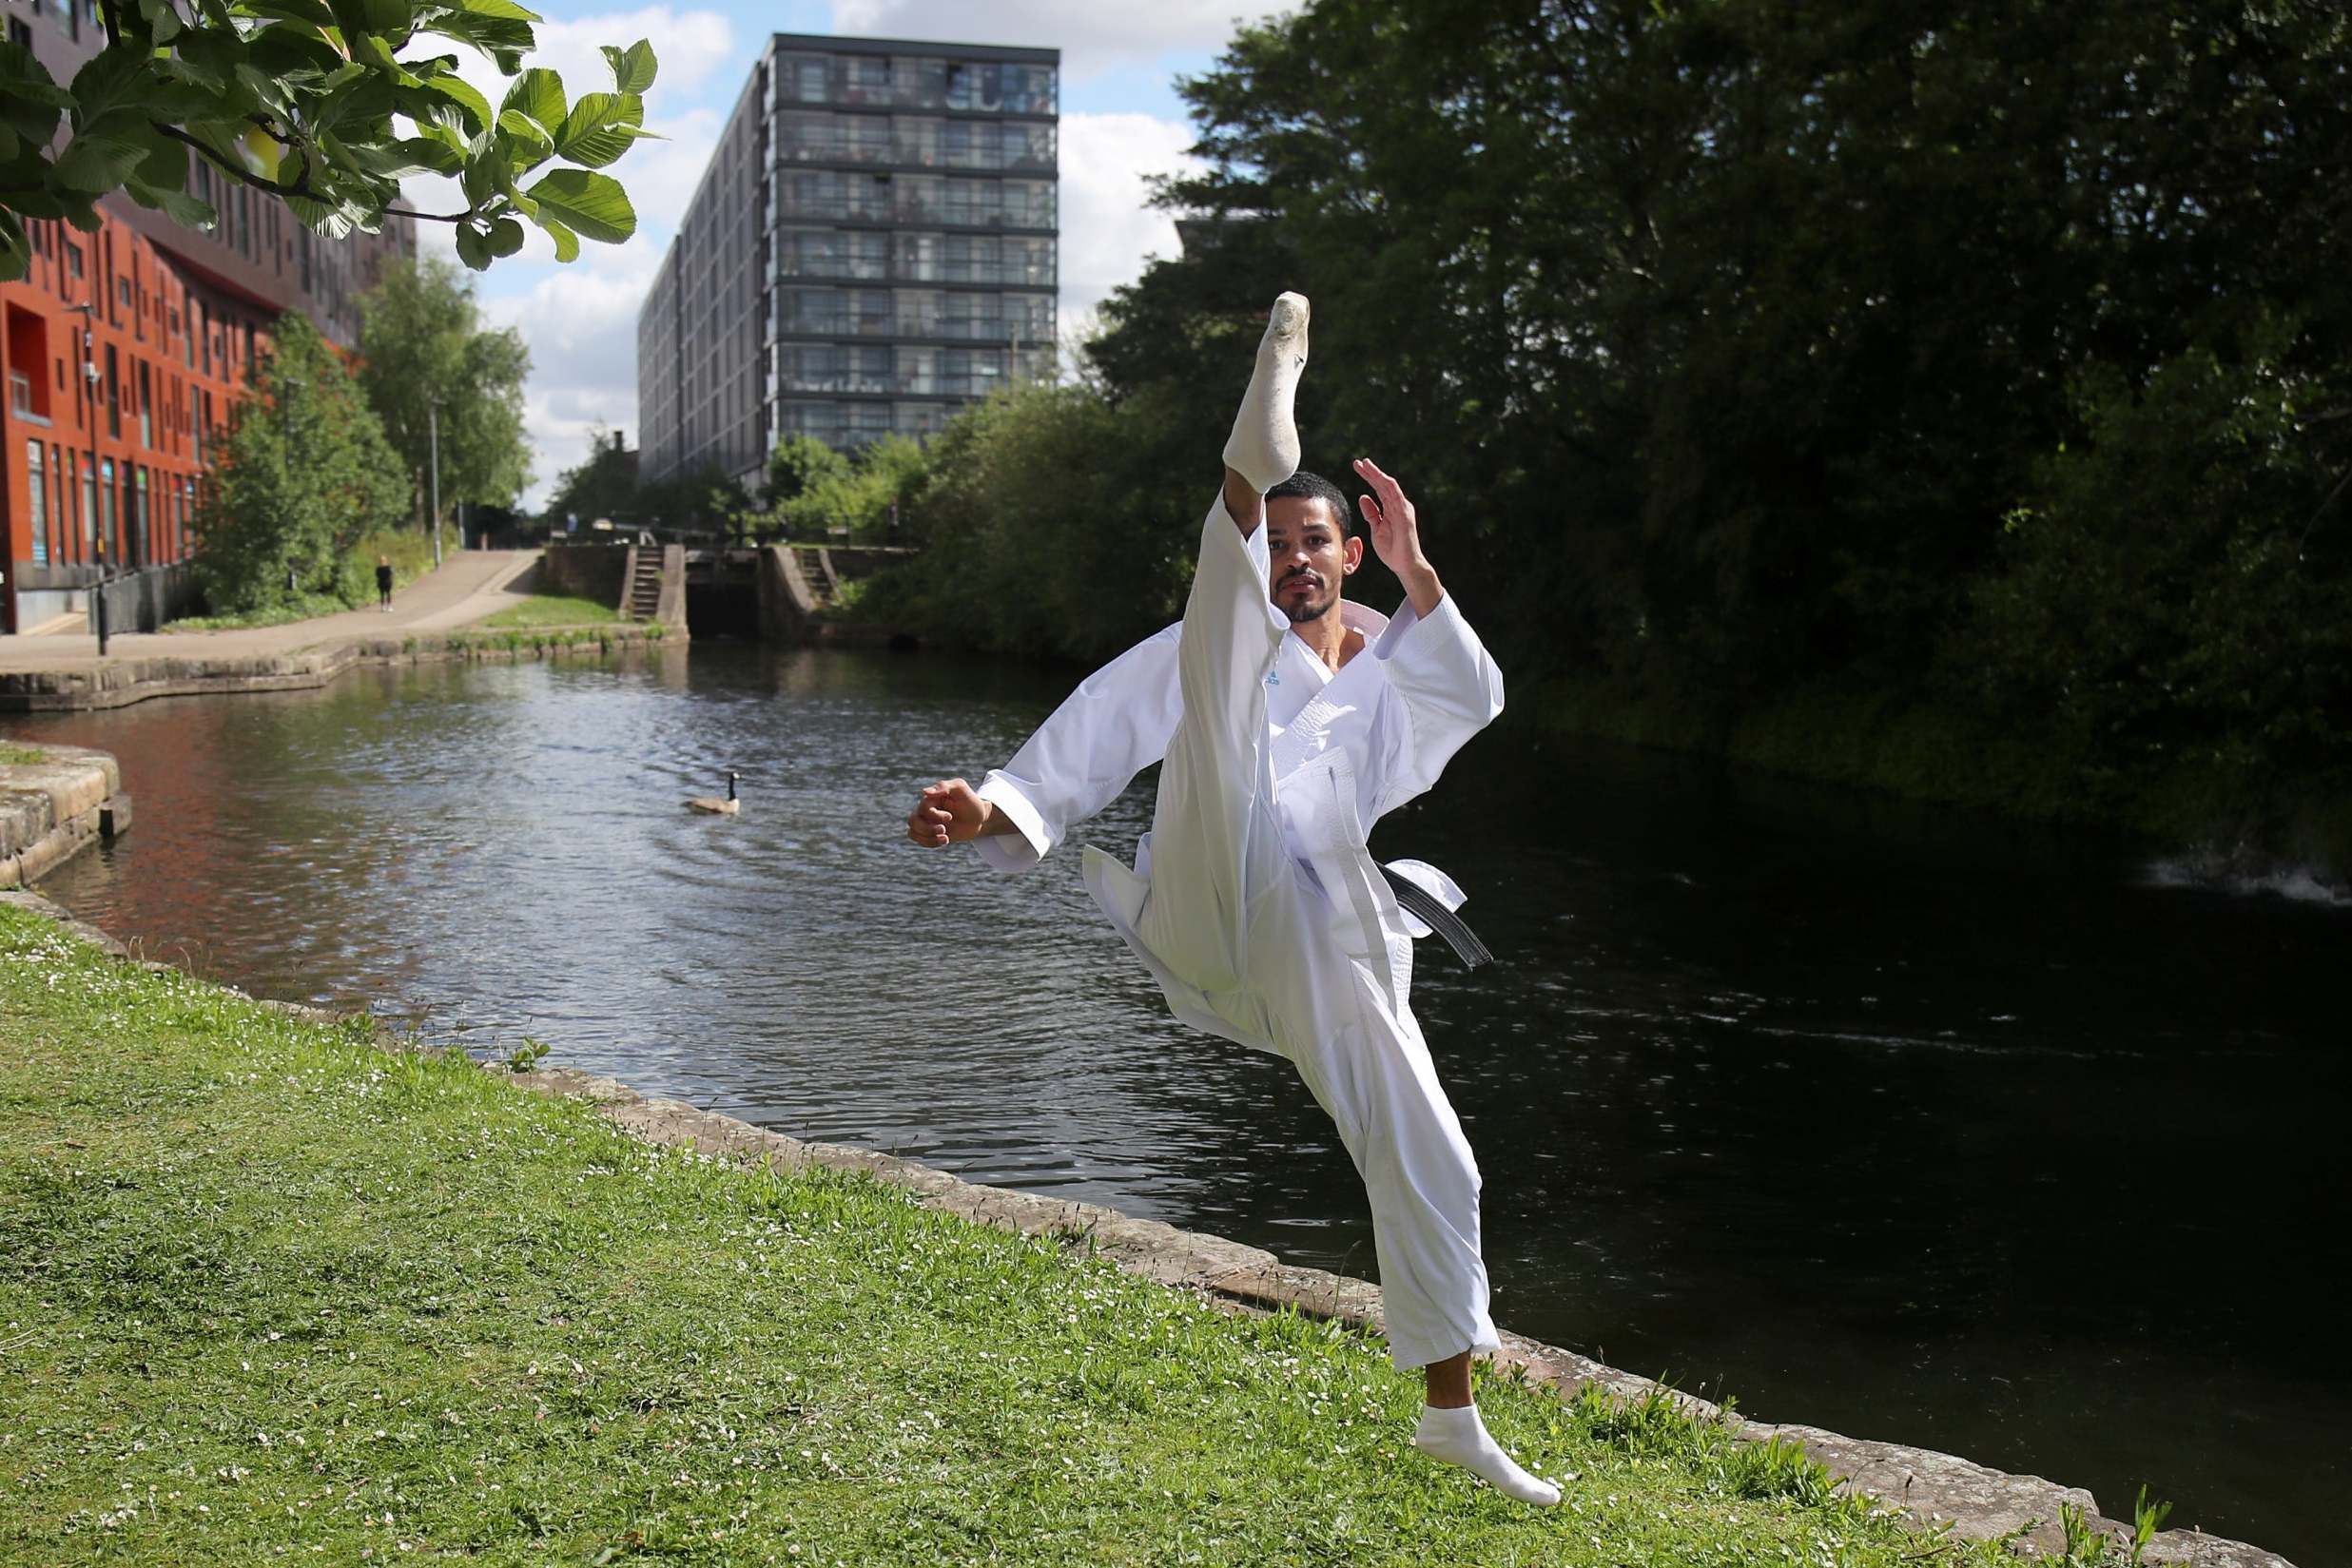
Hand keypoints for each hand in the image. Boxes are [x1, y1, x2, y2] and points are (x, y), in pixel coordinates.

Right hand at [907, 778, 989, 846]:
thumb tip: (924, 792)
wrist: (979, 818)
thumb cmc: (970, 801)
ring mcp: (927, 823)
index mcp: (930, 798)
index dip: (934, 815)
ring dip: (928, 838)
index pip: (922, 808)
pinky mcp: (930, 834)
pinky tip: (945, 840)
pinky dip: (930, 843)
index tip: (950, 817)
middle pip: (913, 821)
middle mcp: (925, 810)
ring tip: (945, 838)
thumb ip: (944, 786)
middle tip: (944, 829)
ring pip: (912, 832)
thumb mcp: (960, 789)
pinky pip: (919, 840)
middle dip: (928, 829)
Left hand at [1353, 457, 1443, 615]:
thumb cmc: (1392, 549)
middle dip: (1370, 472)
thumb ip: (1371, 513)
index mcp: (1391, 508)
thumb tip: (1363, 497)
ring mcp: (1402, 509)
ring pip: (1389, 486)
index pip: (1379, 489)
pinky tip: (1379, 478)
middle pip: (1383, 484)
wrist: (1404, 564)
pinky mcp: (1405, 515)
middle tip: (1358, 462)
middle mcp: (1398, 505)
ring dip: (1377, 475)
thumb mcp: (1376, 528)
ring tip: (1365, 465)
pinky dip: (1388, 486)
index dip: (1368, 477)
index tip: (1357, 467)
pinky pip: (1396, 497)